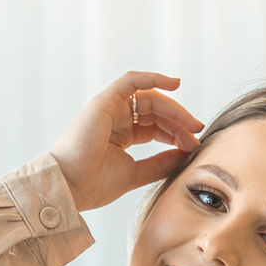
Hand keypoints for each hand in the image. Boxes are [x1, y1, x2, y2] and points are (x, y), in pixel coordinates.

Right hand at [49, 71, 203, 212]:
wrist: (69, 188)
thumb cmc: (93, 185)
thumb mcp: (136, 174)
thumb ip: (160, 163)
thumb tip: (186, 154)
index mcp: (120, 136)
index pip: (155, 127)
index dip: (176, 133)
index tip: (194, 145)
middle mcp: (115, 119)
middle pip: (155, 112)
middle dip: (179, 121)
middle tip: (197, 133)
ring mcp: (109, 109)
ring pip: (149, 98)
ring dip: (174, 108)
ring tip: (191, 123)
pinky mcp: (104, 101)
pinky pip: (131, 81)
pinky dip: (153, 78)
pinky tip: (174, 83)